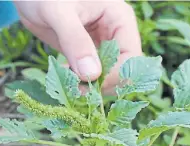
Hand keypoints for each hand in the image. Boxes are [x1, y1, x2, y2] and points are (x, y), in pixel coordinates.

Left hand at [14, 1, 141, 93]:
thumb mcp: (58, 13)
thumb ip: (75, 41)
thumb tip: (92, 75)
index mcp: (120, 19)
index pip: (131, 57)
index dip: (114, 75)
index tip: (89, 85)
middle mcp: (115, 34)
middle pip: (122, 71)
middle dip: (101, 83)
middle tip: (75, 88)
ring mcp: (101, 45)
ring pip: (107, 76)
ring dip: (90, 86)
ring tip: (68, 82)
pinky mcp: (86, 54)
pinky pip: (91, 75)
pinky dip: (80, 82)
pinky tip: (65, 78)